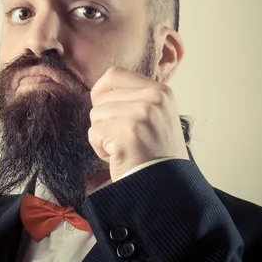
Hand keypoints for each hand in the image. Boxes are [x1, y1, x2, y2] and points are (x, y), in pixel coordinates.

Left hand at [88, 66, 188, 181]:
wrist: (167, 187)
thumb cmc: (156, 155)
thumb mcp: (156, 116)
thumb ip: (134, 98)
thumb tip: (100, 90)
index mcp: (161, 91)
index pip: (114, 74)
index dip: (102, 92)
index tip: (106, 110)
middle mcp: (154, 98)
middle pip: (101, 98)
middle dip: (105, 121)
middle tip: (125, 139)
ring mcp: (142, 114)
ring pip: (95, 116)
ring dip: (103, 137)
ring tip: (125, 149)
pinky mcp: (128, 133)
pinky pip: (94, 134)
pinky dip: (101, 151)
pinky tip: (120, 158)